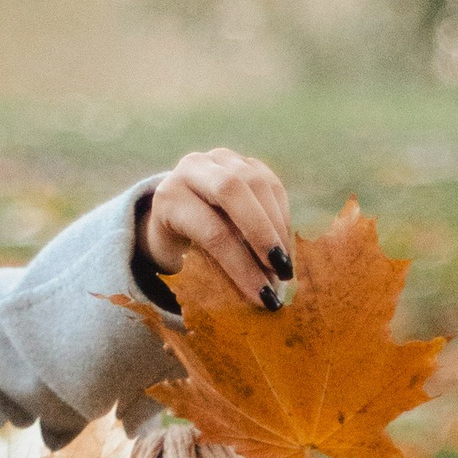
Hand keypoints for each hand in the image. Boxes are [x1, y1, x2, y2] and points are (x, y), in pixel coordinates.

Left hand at [141, 149, 294, 308]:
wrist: (176, 211)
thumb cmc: (180, 249)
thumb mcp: (182, 263)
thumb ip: (210, 275)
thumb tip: (258, 298)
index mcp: (170, 197)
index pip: (211, 231)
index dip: (241, 265)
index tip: (262, 296)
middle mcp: (192, 168)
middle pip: (232, 192)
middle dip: (262, 234)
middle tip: (282, 271)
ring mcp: (220, 159)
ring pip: (256, 184)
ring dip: (278, 227)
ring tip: (286, 265)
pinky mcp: (244, 161)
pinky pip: (271, 184)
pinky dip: (283, 215)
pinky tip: (286, 244)